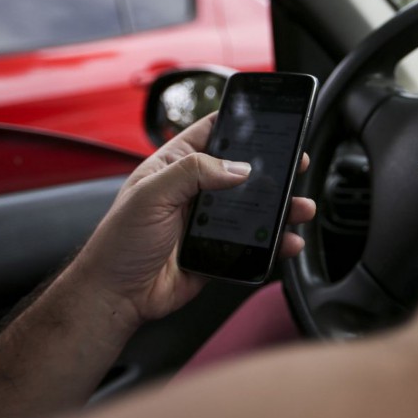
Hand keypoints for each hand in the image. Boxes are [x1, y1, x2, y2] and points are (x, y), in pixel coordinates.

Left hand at [72, 113, 315, 325]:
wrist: (116, 295)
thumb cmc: (119, 242)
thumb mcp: (151, 194)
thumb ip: (193, 172)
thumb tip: (238, 167)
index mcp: (175, 166)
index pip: (212, 134)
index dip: (240, 125)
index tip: (269, 122)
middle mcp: (195, 191)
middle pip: (242, 171)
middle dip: (272, 168)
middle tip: (296, 164)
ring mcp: (208, 221)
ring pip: (254, 208)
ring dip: (281, 207)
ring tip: (301, 206)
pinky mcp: (219, 250)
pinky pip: (254, 242)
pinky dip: (275, 241)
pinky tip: (288, 240)